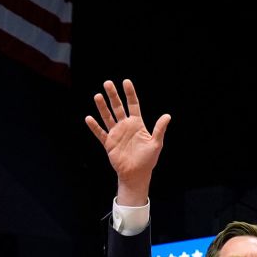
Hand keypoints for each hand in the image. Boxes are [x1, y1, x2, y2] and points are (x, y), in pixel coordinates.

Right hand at [84, 79, 170, 204]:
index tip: (126, 82)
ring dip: (102, 107)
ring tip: (97, 96)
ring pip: (107, 117)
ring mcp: (116, 134)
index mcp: (137, 124)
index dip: (130, 93)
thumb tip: (167, 116)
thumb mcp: (156, 144)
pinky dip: (94, 127)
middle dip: (113, 95)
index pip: (133, 104)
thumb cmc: (148, 160)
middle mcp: (125, 126)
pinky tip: (89, 118)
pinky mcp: (109, 143)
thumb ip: (159, 129)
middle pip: (118, 107)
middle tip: (107, 83)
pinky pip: (100, 133)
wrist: (136, 175)